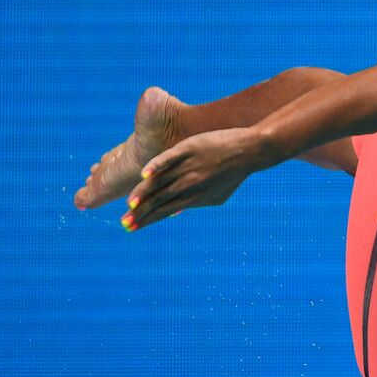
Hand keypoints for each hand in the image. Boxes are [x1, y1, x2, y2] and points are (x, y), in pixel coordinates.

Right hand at [121, 128, 273, 230]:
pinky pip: (170, 158)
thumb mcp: (217, 195)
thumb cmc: (234, 173)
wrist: (252, 150)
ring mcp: (190, 166)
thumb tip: (177, 212)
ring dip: (144, 193)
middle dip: (141, 213)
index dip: (148, 220)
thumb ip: (196, 203)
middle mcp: (191, 183)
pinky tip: (145, 174)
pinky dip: (158, 165)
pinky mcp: (190, 148)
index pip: (166, 210)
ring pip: (162, 182)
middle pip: (161, 200)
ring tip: (130, 204)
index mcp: (196, 196)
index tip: (130, 228)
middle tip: (124, 222)